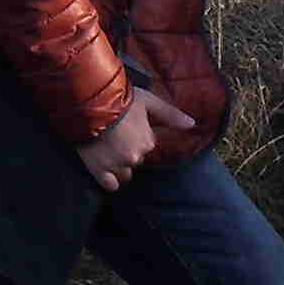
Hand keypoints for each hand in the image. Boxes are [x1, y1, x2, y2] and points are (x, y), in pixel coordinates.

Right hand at [76, 85, 193, 191]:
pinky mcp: (98, 171)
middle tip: (113, 138)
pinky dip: (108, 179)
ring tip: (107, 152)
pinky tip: (103, 168)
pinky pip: (110, 185)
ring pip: (124, 174)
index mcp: (147, 142)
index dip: (135, 137)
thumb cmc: (120, 99)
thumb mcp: (149, 102)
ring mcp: (116, 165)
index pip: (146, 146)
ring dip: (118, 166)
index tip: (125, 128)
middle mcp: (135, 157)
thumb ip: (170, 115)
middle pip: (134, 160)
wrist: (90, 103)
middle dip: (126, 152)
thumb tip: (192, 124)